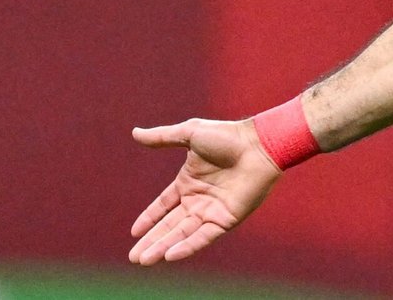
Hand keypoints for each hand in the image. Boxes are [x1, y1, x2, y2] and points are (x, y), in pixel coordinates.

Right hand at [128, 118, 281, 263]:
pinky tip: (170, 256)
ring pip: (183, 234)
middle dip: (151, 241)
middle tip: (133, 258)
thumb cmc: (228, 136)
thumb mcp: (190, 134)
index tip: (134, 232)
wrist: (259, 144)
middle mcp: (199, 199)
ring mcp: (212, 210)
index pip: (163, 206)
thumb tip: (135, 133)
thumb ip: (162, 137)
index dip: (149, 219)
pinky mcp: (227, 218)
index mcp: (189, 182)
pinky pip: (204, 236)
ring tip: (143, 260)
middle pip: (170, 225)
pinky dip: (188, 246)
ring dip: (163, 247)